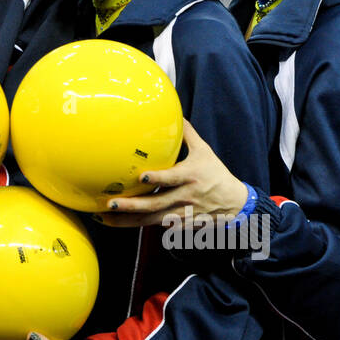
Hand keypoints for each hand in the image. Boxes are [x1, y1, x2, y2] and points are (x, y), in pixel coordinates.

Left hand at [96, 119, 248, 227]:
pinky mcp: (179, 224)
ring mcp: (181, 213)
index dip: (157, 179)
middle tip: (110, 203)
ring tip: (105, 217)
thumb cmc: (215, 174)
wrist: (234, 203)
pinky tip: (118, 222)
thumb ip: (187, 134)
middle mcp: (185, 196)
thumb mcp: (204, 151)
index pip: (172, 178)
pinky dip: (136, 225)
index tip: (141, 176)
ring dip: (127, 220)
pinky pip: (155, 225)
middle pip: (156, 204)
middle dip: (132, 206)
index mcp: (191, 176)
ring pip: (151, 219)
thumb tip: (175, 113)